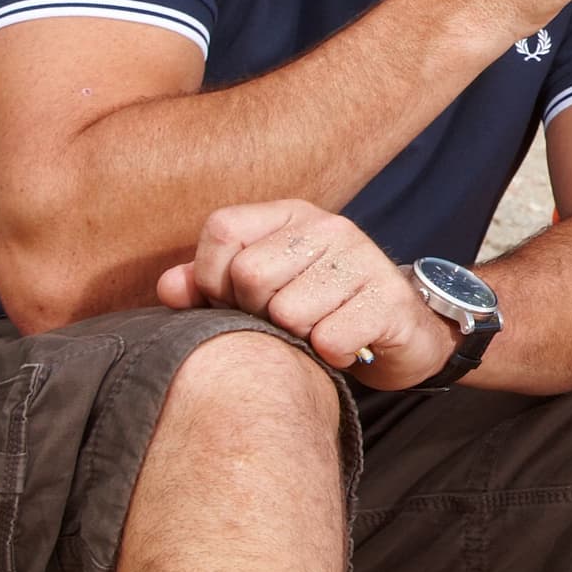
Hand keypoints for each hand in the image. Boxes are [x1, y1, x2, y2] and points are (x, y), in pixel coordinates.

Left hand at [159, 198, 452, 387]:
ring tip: (317, 332)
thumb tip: (168, 287)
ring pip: (288, 312)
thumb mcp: (264, 291)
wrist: (403, 333)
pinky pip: (329, 338)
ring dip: (298, 338)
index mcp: (292, 215)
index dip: (212, 278)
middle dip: (258, 314)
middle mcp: (329, 227)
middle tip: (285, 323)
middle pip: (251, 275)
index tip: (233, 302)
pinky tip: (345, 347)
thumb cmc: (320, 310)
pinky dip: (331, 355)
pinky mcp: (388, 298)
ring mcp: (364, 258)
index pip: (222, 230)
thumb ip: (210, 286)